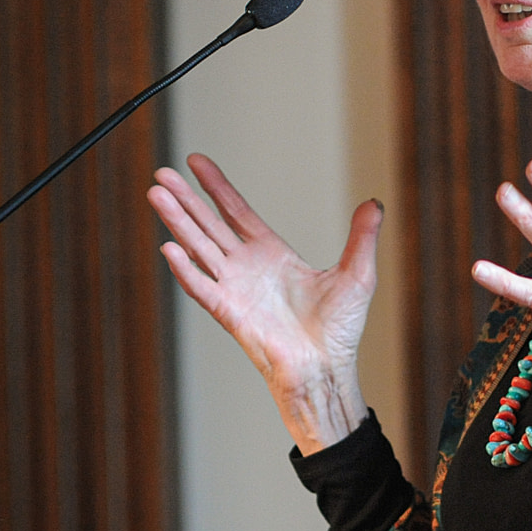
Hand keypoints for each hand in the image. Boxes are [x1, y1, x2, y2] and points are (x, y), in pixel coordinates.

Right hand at [147, 153, 381, 453]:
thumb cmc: (340, 330)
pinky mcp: (230, 313)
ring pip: (199, 247)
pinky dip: (185, 270)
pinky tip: (169, 248)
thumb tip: (374, 203)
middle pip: (209, 224)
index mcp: (273, 254)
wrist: (327, 368)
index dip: (216, 187)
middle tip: (161, 174)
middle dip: (185, 199)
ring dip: (178, 222)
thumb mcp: (357, 274)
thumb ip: (362, 236)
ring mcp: (235, 289)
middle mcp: (248, 268)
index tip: (196, 162)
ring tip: (156, 194)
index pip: (237, 212)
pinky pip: (202, 288)